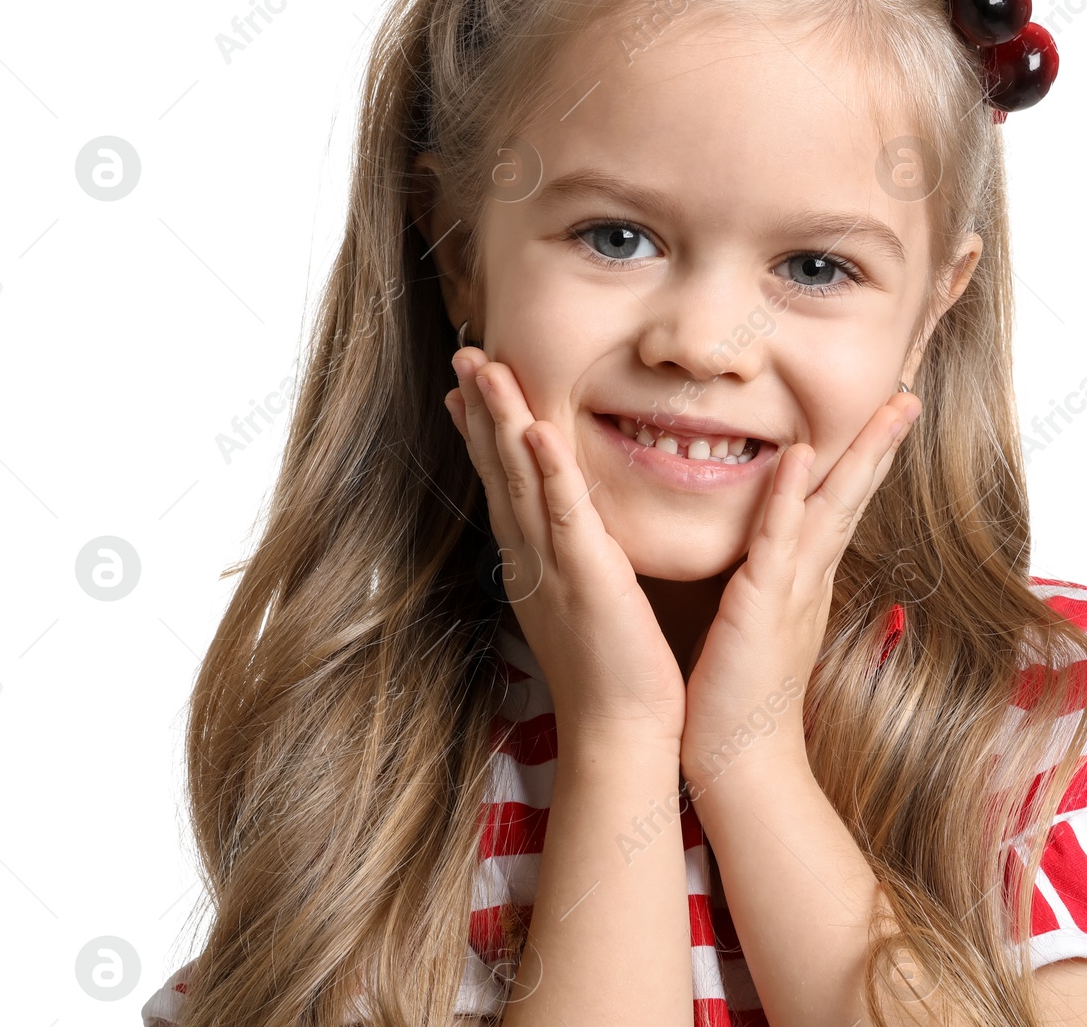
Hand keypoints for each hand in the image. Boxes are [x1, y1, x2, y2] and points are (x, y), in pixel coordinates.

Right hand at [446, 349, 684, 751]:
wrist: (622, 732)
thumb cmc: (614, 673)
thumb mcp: (587, 603)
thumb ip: (578, 562)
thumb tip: (574, 535)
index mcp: (536, 563)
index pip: (504, 484)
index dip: (483, 432)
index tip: (466, 387)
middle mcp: (533, 559)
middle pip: (499, 470)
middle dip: (480, 409)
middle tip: (463, 355)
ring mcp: (554, 567)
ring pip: (520, 480)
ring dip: (501, 420)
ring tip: (484, 368)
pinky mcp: (588, 578)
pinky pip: (565, 516)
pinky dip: (549, 471)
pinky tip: (536, 431)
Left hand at [680, 390, 921, 792]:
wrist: (737, 758)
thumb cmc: (737, 693)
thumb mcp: (756, 621)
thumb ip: (766, 581)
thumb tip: (766, 555)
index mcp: (806, 579)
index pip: (840, 505)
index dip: (864, 460)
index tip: (885, 417)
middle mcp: (810, 578)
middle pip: (853, 497)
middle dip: (881, 444)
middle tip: (910, 395)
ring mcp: (792, 589)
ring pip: (832, 507)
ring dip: (860, 456)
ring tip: (889, 408)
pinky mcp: (762, 604)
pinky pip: (779, 540)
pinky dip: (791, 496)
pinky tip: (803, 456)